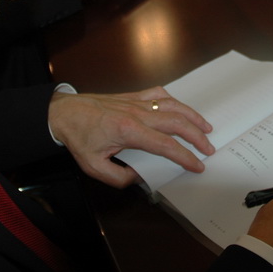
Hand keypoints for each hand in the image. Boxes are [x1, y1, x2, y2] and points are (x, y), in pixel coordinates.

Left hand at [48, 87, 214, 187]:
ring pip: (172, 106)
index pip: (166, 145)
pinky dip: (173, 101)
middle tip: (208, 149)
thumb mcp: (93, 167)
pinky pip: (159, 94)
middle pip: (176, 123)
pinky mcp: (132, 96)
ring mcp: (136, 102)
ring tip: (206, 127)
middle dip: (196, 136)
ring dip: (191, 116)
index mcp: (129, 131)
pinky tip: (180, 109)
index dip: (185, 156)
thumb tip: (138, 177)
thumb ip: (118, 178)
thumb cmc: (78, 137)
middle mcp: (137, 113)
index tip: (198, 166)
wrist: (63, 112)